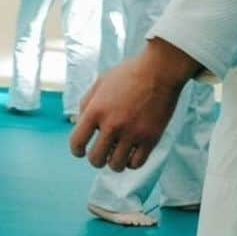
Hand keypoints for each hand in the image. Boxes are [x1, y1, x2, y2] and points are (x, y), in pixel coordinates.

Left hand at [69, 39, 201, 169]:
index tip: (81, 150)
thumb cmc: (129, 74)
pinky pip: (136, 164)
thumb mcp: (100, 83)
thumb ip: (87, 104)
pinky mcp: (151, 138)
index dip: (77, 150)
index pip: (77, 142)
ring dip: (114, 162)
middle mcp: (112, 124)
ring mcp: (132, 133)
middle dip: (96, 159)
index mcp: (96, 110)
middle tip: (102, 152)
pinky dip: (131, 162)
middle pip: (96, 159)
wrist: (160, 70)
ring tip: (118, 153)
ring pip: (116, 165)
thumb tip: (79, 124)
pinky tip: (132, 153)